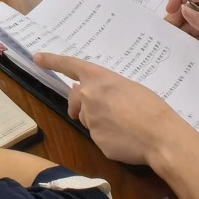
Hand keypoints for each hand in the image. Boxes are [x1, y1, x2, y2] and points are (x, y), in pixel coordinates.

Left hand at [35, 53, 195, 166]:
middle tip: (98, 109)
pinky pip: (97, 137)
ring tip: (123, 124)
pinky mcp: (95, 141)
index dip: (52, 60)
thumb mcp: (129, 88)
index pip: (69, 65)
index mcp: (98, 78)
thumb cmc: (151, 108)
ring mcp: (89, 119)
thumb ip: (106, 88)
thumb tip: (93, 95)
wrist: (161, 136)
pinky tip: (125, 138)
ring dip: (97, 120)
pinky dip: (108, 138)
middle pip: (74, 98)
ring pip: (86, 119)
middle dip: (78, 103)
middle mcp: (88, 96)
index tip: (37, 57)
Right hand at [163, 0, 198, 79]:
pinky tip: (180, 51)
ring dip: (180, 33)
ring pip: (189, 27)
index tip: (170, 12)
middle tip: (167, 34)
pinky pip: (195, 41)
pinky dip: (187, 44)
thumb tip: (184, 9)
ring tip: (170, 44)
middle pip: (186, 11)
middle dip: (175, 19)